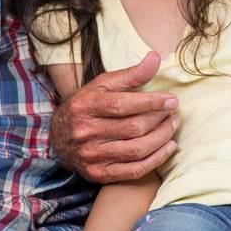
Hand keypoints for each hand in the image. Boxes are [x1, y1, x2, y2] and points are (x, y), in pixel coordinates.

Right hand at [51, 52, 179, 182]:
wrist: (58, 138)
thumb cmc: (87, 106)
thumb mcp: (102, 85)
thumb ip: (130, 74)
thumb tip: (155, 57)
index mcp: (86, 106)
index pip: (122, 105)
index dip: (151, 103)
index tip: (172, 100)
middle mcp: (86, 132)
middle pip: (133, 128)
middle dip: (159, 119)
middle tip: (172, 112)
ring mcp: (92, 155)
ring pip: (137, 150)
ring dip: (162, 138)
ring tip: (172, 125)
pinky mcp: (99, 173)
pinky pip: (134, 170)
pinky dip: (156, 159)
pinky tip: (168, 147)